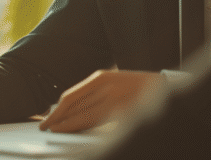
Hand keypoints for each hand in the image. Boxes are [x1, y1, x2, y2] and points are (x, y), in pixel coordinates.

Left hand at [39, 69, 163, 132]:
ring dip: (69, 126)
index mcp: (101, 77)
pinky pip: (101, 122)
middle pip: (74, 107)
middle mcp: (106, 87)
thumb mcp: (111, 83)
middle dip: (58, 119)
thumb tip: (71, 108)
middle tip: (45, 128)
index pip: (71, 97)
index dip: (57, 110)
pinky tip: (79, 132)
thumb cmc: (135, 86)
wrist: (164, 87)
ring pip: (85, 117)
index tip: (47, 120)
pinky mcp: (124, 111)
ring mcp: (115, 99)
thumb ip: (93, 93)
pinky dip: (87, 128)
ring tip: (56, 131)